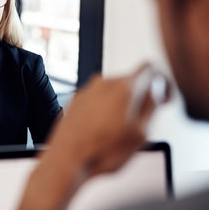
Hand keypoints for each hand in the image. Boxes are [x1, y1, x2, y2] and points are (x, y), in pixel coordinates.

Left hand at [19, 65, 160, 209]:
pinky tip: (101, 131)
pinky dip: (102, 111)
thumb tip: (156, 92)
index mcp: (123, 87)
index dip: (161, 82)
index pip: (149, 68)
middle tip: (140, 121)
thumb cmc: (100, 151)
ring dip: (119, 106)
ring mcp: (86, 91)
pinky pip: (96, 100)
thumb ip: (152, 106)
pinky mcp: (75, 101)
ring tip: (117, 132)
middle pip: (130, 81)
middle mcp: (103, 83)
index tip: (161, 97)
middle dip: (139, 97)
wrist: (67, 160)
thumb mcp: (141, 133)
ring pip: (112, 92)